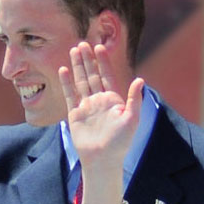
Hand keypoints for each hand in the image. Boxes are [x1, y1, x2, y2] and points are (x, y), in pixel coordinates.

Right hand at [59, 42, 143, 174]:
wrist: (103, 160)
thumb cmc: (121, 143)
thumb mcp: (132, 120)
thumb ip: (134, 99)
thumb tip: (140, 79)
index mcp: (114, 100)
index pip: (107, 76)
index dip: (103, 62)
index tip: (99, 47)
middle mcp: (99, 100)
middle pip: (92, 75)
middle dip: (88, 59)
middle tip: (82, 43)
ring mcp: (87, 106)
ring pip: (81, 81)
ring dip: (77, 66)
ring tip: (73, 50)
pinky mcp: (75, 114)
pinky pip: (70, 95)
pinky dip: (67, 82)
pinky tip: (63, 70)